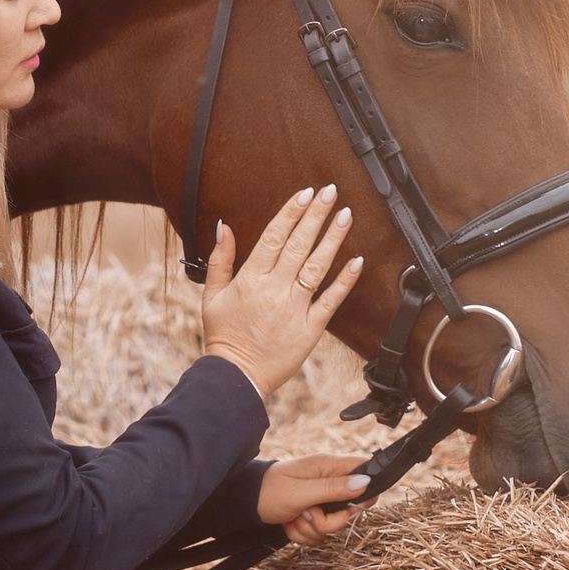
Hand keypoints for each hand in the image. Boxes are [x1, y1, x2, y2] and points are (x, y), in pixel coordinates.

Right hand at [201, 186, 362, 396]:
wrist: (235, 377)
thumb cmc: (223, 336)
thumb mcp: (211, 295)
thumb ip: (220, 260)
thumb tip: (224, 227)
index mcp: (250, 279)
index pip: (274, 237)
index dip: (291, 213)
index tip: (306, 194)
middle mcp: (274, 289)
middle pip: (298, 245)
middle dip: (316, 216)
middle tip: (331, 191)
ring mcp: (294, 308)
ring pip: (317, 267)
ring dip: (332, 239)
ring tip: (346, 215)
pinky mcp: (309, 329)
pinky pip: (330, 301)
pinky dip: (344, 281)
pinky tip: (356, 260)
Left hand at [258, 453, 370, 546]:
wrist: (246, 503)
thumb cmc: (269, 491)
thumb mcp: (301, 492)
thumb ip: (333, 489)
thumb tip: (364, 481)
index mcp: (328, 467)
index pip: (364, 470)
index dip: (365, 490)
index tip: (350, 506)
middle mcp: (328, 481)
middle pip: (351, 508)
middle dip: (329, 521)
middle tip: (309, 513)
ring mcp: (321, 499)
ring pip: (334, 525)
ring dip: (312, 529)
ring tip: (295, 516)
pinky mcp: (313, 514)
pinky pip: (320, 533)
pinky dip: (304, 533)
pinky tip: (290, 522)